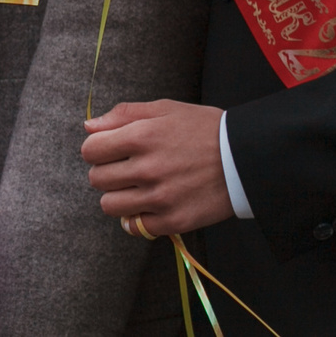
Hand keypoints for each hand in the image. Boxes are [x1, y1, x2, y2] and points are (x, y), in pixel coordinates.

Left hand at [83, 100, 234, 236]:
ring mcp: (159, 197)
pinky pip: (133, 226)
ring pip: (110, 205)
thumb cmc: (206, 129)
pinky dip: (138, 217)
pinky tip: (153, 204)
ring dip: (120, 196)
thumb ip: (126, 114)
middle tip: (130, 167)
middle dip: (108, 171)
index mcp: (144, 135)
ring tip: (140, 187)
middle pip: (96, 179)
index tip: (112, 149)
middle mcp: (148, 168)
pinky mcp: (171, 220)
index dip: (99, 148)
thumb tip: (89, 125)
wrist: (246, 157)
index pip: (90, 149)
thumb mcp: (169, 109)